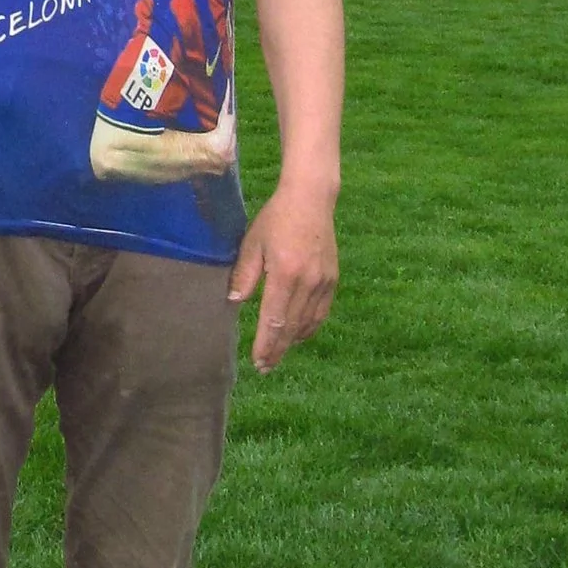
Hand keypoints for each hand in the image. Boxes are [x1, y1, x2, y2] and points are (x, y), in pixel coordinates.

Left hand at [228, 188, 337, 371]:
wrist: (311, 199)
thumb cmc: (276, 218)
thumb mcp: (253, 243)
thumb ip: (245, 274)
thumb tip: (235, 301)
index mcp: (285, 273)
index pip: (274, 319)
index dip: (266, 344)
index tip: (257, 361)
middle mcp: (308, 282)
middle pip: (292, 327)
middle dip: (278, 350)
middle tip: (265, 368)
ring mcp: (324, 282)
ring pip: (308, 323)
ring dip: (293, 342)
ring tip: (278, 354)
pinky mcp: (333, 279)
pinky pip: (321, 312)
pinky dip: (309, 327)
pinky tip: (298, 334)